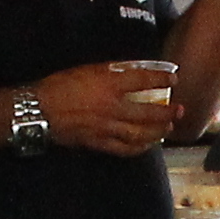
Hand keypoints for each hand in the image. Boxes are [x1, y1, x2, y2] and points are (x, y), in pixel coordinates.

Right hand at [30, 61, 181, 156]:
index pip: (143, 80)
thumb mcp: (87, 70)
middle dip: (167, 112)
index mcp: (109, 84)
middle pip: (148, 112)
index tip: (174, 78)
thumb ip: (110, 72)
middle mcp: (112, 107)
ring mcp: (107, 128)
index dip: (162, 78)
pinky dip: (139, 148)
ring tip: (168, 128)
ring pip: (140, 134)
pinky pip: (124, 148)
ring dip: (158, 132)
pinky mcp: (99, 143)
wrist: (39, 110)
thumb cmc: (59, 85)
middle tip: (180, 110)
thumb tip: (129, 73)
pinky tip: (147, 145)